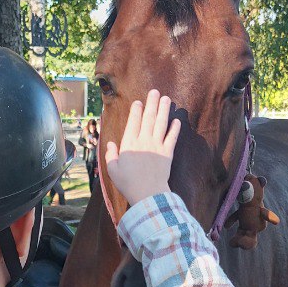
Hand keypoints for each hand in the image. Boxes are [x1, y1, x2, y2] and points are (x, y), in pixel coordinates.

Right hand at [105, 91, 180, 205]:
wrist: (148, 194)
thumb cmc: (128, 184)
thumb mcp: (113, 170)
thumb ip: (111, 155)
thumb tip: (110, 144)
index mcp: (129, 144)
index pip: (133, 122)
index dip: (136, 110)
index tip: (139, 101)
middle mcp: (144, 141)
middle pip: (149, 118)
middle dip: (152, 103)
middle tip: (155, 92)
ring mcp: (157, 146)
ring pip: (161, 123)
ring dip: (164, 110)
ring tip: (167, 99)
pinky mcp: (168, 153)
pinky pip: (172, 137)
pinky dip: (175, 128)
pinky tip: (177, 120)